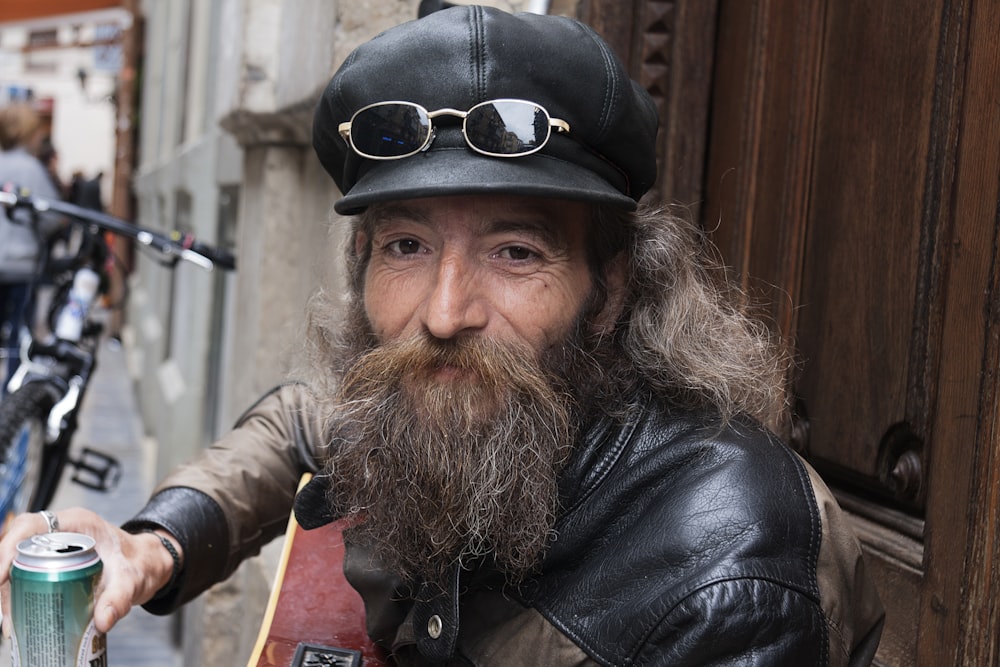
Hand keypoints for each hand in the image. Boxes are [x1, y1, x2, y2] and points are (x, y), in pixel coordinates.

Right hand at [0, 508, 179, 632]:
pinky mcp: (52, 561)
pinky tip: (19, 616)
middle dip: (4, 575)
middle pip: (17, 545)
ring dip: (9, 590)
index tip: (0, 577)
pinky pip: (25, 573)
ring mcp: (54, 546)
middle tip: (6, 608)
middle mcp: (61, 531)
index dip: (8, 547)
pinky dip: (18, 594)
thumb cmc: (139, 563)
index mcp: (78, 523)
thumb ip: (120, 598)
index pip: (31, 526)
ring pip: (17, 562)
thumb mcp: (133, 581)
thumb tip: (103, 620)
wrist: (146, 566)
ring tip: (12, 620)